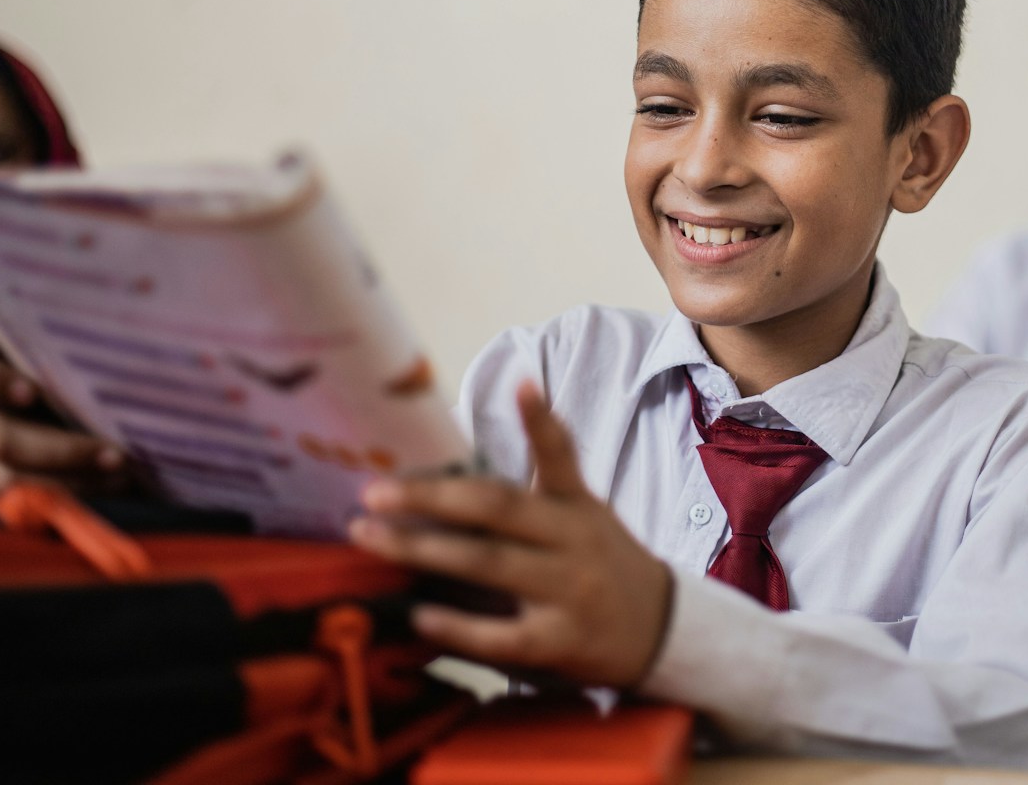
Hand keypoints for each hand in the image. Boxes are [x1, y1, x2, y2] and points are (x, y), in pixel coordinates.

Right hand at [0, 333, 125, 494]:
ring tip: (121, 472)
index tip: (32, 393)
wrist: (73, 395)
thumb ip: (73, 344)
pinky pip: (15, 497)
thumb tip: (118, 342)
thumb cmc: (69, 354)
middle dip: (58, 448)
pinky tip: (107, 485)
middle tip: (114, 452)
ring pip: (6, 474)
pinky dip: (66, 494)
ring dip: (70, 477)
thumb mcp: (67, 341)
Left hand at [349, 380, 673, 688]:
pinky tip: (418, 617)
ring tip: (368, 537)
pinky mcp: (559, 643)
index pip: (560, 456)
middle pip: (498, 509)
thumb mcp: (581, 519)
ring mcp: (568, 592)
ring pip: (488, 564)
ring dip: (421, 551)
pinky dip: (457, 626)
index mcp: (577, 506)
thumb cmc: (599, 566)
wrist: (659, 630)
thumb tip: (446, 480)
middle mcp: (574, 542)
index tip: (523, 384)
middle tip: (374, 492)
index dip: (541, 421)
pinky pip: (501, 636)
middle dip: (431, 498)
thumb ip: (529, 499)